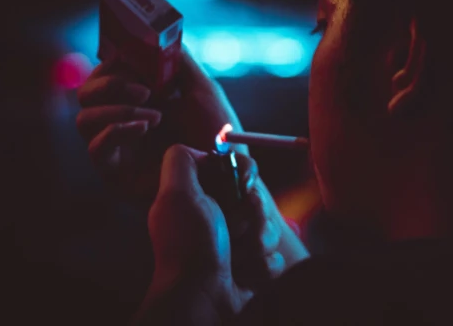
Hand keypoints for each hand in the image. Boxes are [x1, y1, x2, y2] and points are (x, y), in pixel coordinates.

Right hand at [76, 51, 308, 267]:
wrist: (229, 174)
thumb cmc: (219, 134)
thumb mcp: (203, 89)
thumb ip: (179, 61)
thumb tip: (160, 36)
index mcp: (137, 99)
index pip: (105, 73)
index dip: (112, 62)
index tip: (130, 55)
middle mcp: (121, 120)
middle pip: (86, 94)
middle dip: (109, 84)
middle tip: (144, 89)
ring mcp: (117, 148)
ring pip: (84, 119)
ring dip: (116, 109)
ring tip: (154, 115)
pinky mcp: (116, 174)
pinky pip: (96, 149)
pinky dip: (116, 132)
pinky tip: (145, 127)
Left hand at [134, 145, 297, 324]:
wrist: (200, 301)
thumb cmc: (189, 248)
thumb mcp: (176, 195)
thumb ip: (181, 162)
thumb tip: (201, 151)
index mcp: (203, 197)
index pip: (238, 169)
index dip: (247, 174)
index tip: (245, 186)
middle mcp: (221, 218)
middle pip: (260, 198)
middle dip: (255, 214)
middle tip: (237, 228)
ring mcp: (239, 244)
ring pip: (272, 228)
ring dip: (259, 243)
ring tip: (238, 257)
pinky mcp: (254, 268)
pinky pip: (276, 257)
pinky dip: (263, 267)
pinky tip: (244, 275)